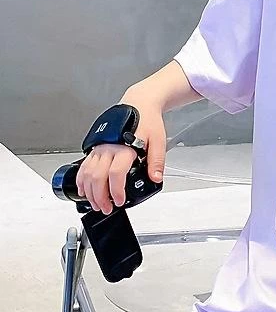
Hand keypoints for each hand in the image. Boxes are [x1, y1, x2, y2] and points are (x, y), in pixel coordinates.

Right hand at [75, 96, 166, 213]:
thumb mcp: (158, 141)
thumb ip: (156, 161)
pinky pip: (84, 165)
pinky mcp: (95, 146)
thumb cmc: (147, 120)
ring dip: (89, 191)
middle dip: (100, 196)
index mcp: (124, 147)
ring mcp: (100, 147)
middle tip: (107, 208)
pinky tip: (84, 189)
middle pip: (97, 177)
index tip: (120, 201)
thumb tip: (155, 178)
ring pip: (87, 172)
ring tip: (96, 203)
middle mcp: (109, 148)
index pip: (116, 174)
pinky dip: (81, 179)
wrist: (138, 103)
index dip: (116, 191)